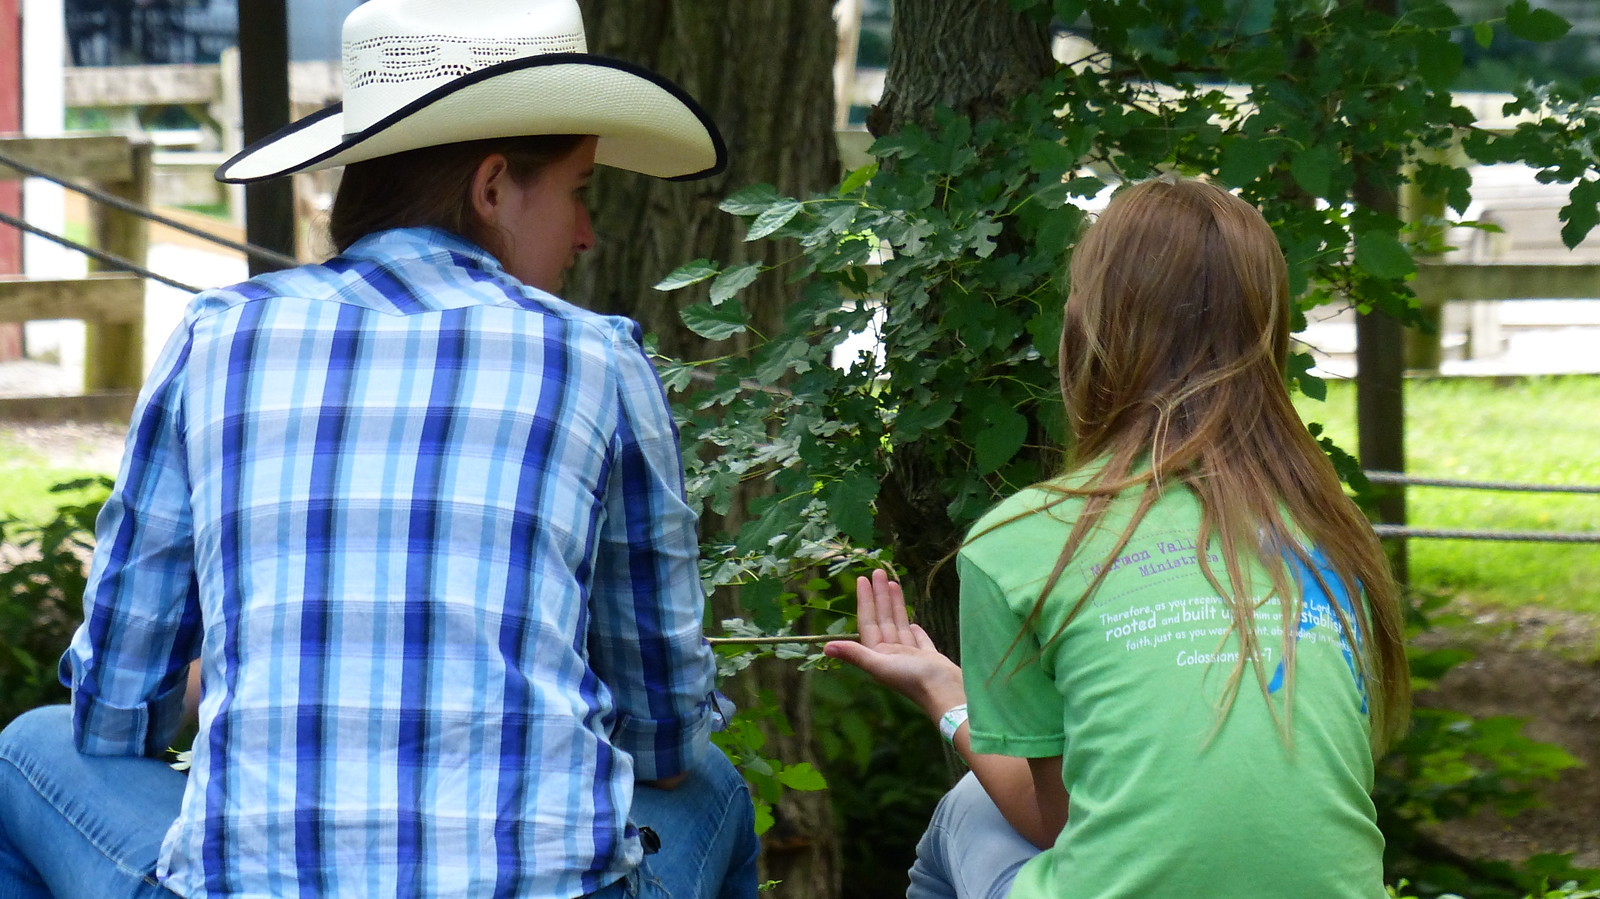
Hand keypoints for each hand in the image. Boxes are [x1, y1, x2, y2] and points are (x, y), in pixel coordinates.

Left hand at [823, 570, 964, 719]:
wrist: (946, 694)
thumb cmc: (913, 680)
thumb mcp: (880, 665)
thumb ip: (855, 654)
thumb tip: (825, 648)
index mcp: (879, 654)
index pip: (868, 621)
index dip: (865, 600)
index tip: (862, 579)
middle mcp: (892, 654)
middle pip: (882, 619)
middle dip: (879, 596)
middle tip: (878, 571)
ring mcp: (911, 656)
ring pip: (899, 624)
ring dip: (895, 605)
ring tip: (893, 583)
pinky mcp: (929, 658)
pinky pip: (919, 640)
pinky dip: (915, 630)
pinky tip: (914, 621)